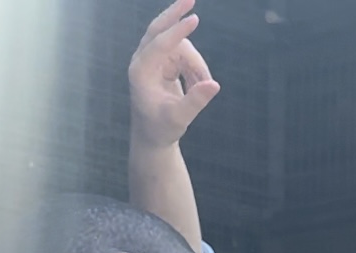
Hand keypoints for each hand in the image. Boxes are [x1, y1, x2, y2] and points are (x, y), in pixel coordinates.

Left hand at [129, 0, 219, 149]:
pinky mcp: (161, 60)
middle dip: (175, 14)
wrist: (152, 135)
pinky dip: (195, 67)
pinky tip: (197, 84)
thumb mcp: (179, 118)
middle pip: (158, 28)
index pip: (159, 45)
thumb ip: (196, 101)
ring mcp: (151, 58)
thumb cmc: (161, 129)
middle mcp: (142, 60)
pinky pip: (184, 54)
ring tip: (203, 86)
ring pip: (180, 46)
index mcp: (140, 72)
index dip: (177, 32)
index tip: (194, 19)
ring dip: (196, 63)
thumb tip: (215, 85)